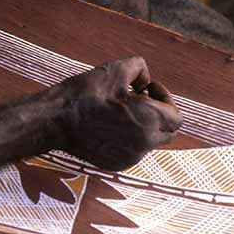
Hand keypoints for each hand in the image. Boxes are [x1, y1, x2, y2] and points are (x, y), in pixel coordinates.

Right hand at [56, 57, 182, 170]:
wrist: (56, 120)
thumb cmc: (86, 94)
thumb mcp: (116, 69)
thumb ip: (140, 69)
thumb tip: (144, 79)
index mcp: (150, 120)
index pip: (177, 116)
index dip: (165, 98)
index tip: (146, 88)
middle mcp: (144, 143)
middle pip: (168, 132)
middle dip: (159, 114)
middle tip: (137, 99)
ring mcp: (130, 157)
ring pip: (150, 142)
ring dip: (144, 126)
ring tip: (119, 111)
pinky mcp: (116, 164)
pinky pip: (133, 150)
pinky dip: (129, 138)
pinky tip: (108, 125)